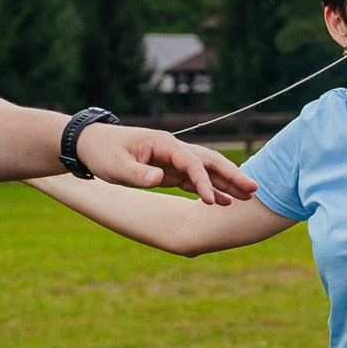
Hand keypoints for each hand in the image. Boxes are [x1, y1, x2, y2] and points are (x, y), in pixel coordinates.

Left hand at [74, 121, 260, 205]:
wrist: (92, 145)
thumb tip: (159, 179)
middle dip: (232, 175)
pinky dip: (211, 190)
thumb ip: (138, 174)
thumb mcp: (116, 167)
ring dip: (227, 183)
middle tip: (254, 189)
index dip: (204, 182)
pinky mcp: (170, 171)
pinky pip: (196, 180)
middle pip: (209, 161)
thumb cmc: (103, 153)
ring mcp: (174, 160)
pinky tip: (226, 202)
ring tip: (248, 197)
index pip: (192, 162)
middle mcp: (174, 150)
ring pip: (207, 171)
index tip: (211, 202)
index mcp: (164, 145)